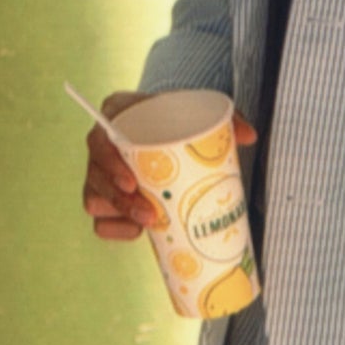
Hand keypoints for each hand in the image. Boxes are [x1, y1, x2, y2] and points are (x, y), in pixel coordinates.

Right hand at [83, 92, 255, 240]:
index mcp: (116, 115)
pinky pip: (100, 221)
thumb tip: (249, 137)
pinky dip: (116, 230)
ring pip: (95, 200)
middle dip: (120, 200)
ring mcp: (99, 174)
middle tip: (149, 213)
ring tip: (150, 224)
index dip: (109, 162)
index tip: (132, 182)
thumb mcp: (199, 111)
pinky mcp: (105, 198)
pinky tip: (136, 232)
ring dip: (121, 216)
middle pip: (96, 175)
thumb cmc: (179, 118)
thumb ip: (226, 119)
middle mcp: (101, 145)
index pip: (99, 138)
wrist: (172, 130)